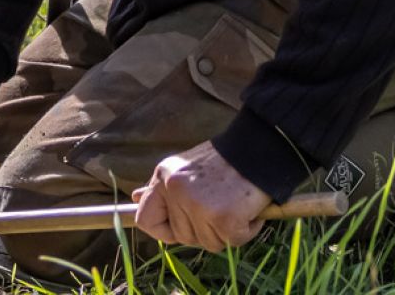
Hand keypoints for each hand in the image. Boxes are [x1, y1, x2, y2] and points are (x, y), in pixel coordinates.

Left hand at [132, 142, 270, 252]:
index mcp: (163, 177)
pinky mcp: (223, 219)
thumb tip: (135, 199)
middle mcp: (175, 191)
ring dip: (225, 231)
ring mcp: (198, 206)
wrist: (259, 149)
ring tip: (234, 205)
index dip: (163, 230)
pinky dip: (244, 231)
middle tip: (220, 205)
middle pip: (182, 236)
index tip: (180, 227)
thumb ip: (163, 188)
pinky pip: (231, 242)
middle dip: (203, 229)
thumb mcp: (185, 169)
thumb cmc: (225, 160)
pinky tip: (248, 210)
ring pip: (207, 243)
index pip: (145, 219)